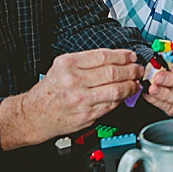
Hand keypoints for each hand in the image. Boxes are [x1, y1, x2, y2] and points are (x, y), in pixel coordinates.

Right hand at [0, 48, 142, 148]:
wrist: (35, 114)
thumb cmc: (50, 90)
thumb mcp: (62, 67)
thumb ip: (87, 62)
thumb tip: (117, 59)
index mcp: (68, 64)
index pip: (103, 56)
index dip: (122, 56)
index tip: (131, 56)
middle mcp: (74, 81)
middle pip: (113, 72)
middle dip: (131, 70)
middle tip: (138, 69)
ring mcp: (81, 100)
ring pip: (116, 90)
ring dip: (131, 86)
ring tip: (136, 82)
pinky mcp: (87, 115)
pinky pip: (111, 105)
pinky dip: (122, 99)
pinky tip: (126, 95)